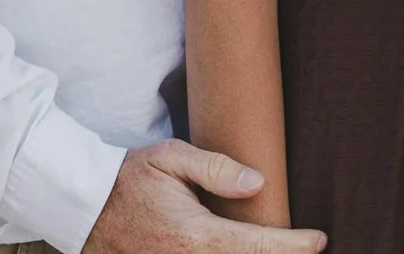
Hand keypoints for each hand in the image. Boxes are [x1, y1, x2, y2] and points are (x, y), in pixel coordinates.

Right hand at [81, 140, 326, 253]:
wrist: (83, 205)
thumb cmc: (128, 177)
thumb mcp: (170, 158)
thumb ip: (215, 169)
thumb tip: (257, 182)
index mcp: (194, 234)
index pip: (255, 244)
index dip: (292, 245)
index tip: (319, 240)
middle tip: (307, 246)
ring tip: (281, 247)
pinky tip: (247, 249)